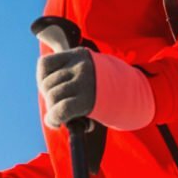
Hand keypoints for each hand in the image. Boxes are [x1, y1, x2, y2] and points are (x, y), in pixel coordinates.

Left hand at [37, 47, 155, 131]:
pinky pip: (60, 110)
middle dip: (49, 98)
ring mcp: (84, 82)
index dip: (42, 80)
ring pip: (52, 97)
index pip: (45, 64)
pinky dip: (54, 119)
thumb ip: (68, 67)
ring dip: (53, 110)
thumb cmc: (106, 85)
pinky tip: (57, 123)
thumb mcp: (88, 68)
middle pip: (48, 84)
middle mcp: (80, 66)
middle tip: (60, 106)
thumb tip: (42, 67)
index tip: (49, 89)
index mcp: (78, 55)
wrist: (135, 95)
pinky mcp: (87, 100)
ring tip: (61, 115)